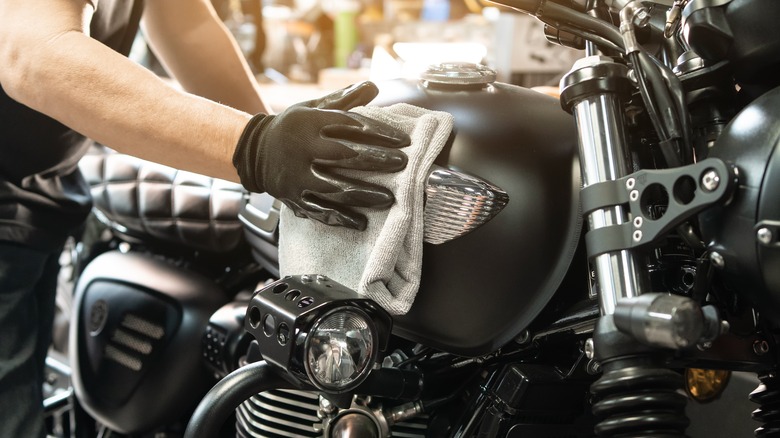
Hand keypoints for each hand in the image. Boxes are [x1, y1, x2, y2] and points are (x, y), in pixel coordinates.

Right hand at [232, 82, 409, 229]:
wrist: (254, 152)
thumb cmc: (292, 128)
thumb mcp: (312, 108)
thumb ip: (343, 100)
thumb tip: (374, 87)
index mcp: (308, 124)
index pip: (349, 125)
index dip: (378, 132)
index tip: (403, 140)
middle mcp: (301, 150)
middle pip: (344, 156)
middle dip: (376, 160)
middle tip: (402, 164)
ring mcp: (296, 177)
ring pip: (334, 188)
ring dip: (364, 194)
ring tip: (389, 198)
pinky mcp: (293, 198)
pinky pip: (319, 210)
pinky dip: (341, 218)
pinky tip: (361, 221)